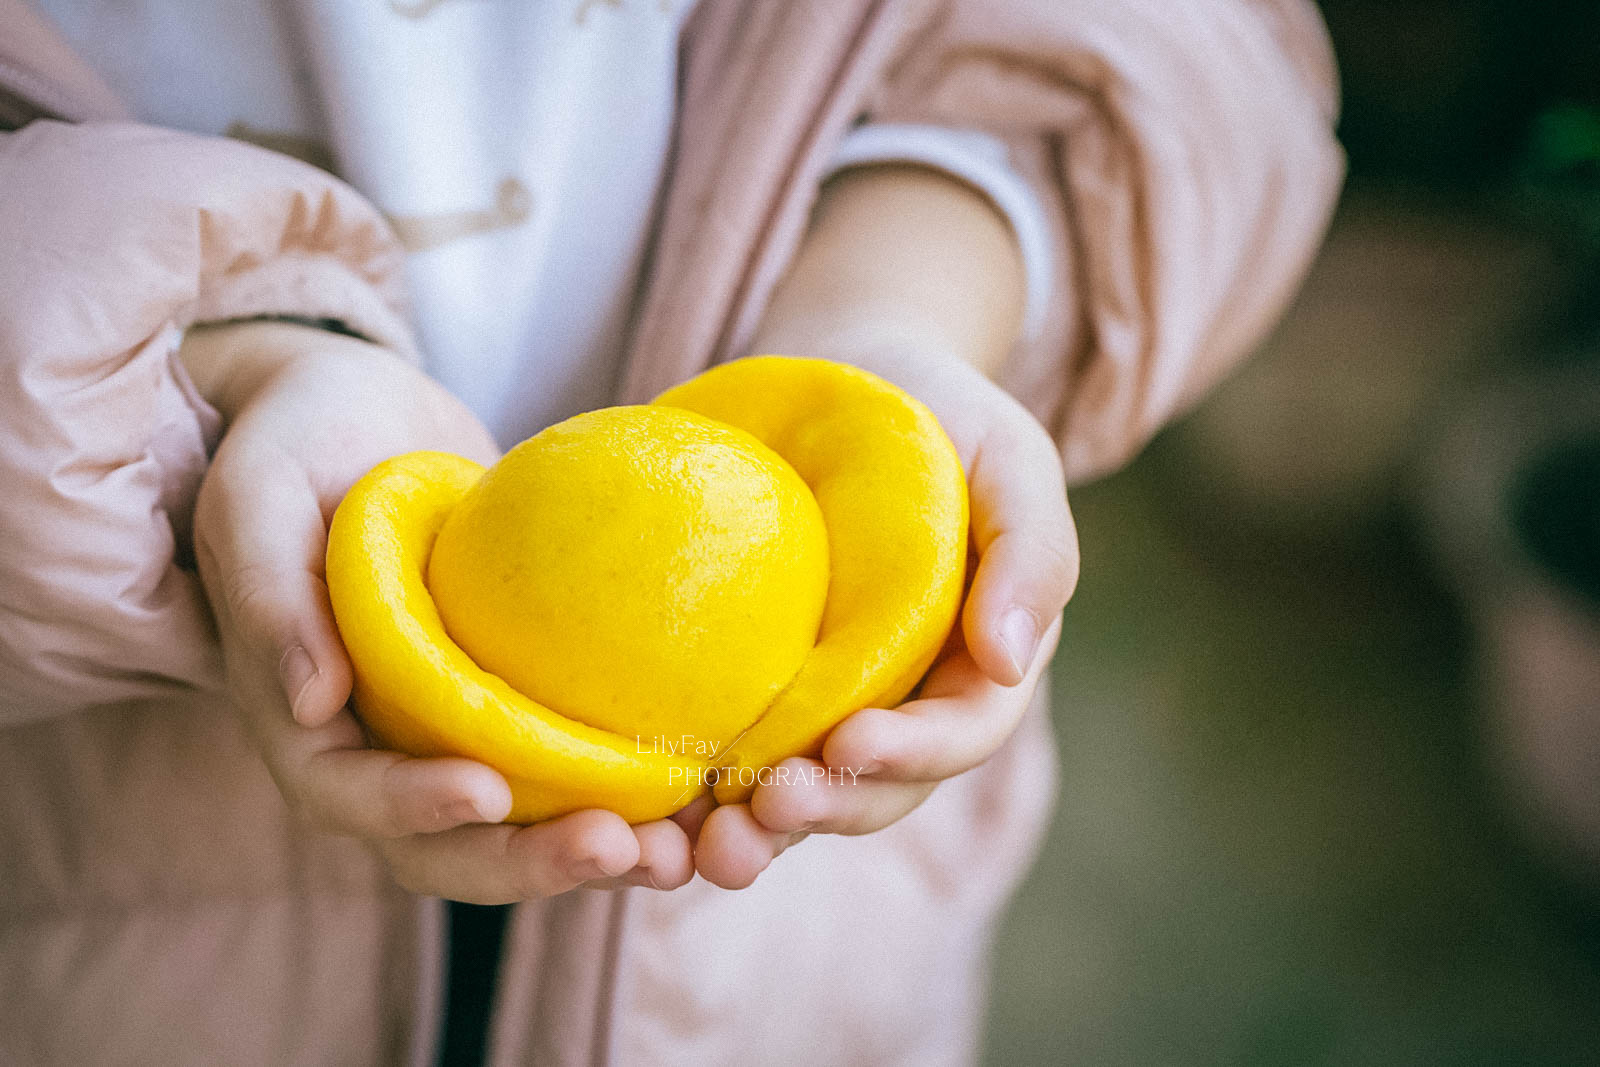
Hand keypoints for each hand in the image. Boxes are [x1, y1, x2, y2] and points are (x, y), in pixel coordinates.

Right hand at [185, 321, 694, 901]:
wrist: (366, 413)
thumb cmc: (296, 443)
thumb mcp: (260, 495)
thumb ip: (271, 594)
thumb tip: (312, 705)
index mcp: (305, 718)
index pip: (349, 795)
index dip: (412, 809)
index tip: (486, 791)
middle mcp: (383, 746)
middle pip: (451, 844)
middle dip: (532, 863)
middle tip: (623, 849)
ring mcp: (458, 730)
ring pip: (524, 824)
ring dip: (596, 850)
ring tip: (678, 851)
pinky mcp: (523, 701)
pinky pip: (574, 763)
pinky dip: (633, 788)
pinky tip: (709, 784)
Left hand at [691, 347, 1075, 887]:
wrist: (845, 378)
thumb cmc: (942, 418)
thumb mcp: (1010, 460)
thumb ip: (1033, 552)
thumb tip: (1011, 658)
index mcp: (977, 668)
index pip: (957, 733)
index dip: (911, 753)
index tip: (850, 744)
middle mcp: (902, 705)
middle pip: (875, 788)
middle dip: (826, 808)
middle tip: (767, 807)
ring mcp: (823, 704)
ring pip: (800, 794)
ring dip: (758, 833)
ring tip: (708, 847)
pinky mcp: (749, 689)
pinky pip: (724, 755)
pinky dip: (692, 799)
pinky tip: (651, 814)